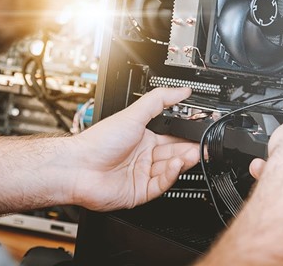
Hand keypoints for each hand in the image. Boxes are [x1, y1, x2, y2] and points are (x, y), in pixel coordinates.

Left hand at [68, 88, 198, 211]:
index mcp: (144, 138)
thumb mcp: (133, 113)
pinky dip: (171, 175)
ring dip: (183, 161)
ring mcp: (142, 175)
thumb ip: (159, 100)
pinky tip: (175, 165)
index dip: (187, 135)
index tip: (201, 131)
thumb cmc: (99, 141)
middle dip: (190, 149)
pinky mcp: (140, 192)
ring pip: (170, 169)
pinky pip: (162, 184)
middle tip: (203, 146)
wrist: (79, 167)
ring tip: (193, 154)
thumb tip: (181, 90)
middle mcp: (144, 156)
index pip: (172, 136)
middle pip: (174, 153)